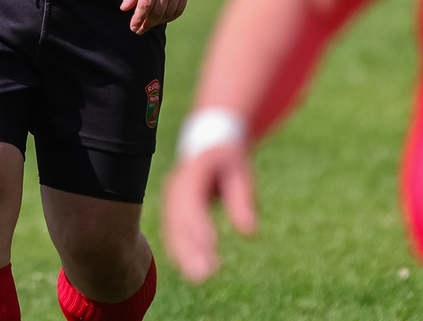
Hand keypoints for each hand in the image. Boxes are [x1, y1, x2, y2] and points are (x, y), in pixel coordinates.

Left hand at [121, 0, 193, 33]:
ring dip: (157, 22)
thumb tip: (125, 8)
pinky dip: (170, 17)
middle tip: (139, 30)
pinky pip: (179, 9)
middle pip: (157, 12)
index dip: (138, 19)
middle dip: (147, 24)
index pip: (145, 5)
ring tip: (148, 24)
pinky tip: (162, 18)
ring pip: (168, 13)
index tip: (133, 27)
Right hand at [161, 143, 256, 282]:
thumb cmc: (228, 161)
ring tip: (198, 277)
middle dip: (188, 249)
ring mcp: (172, 199)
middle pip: (179, 222)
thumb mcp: (240, 172)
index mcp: (191, 174)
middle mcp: (176, 188)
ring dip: (184, 255)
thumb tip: (250, 233)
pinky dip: (180, 251)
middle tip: (201, 275)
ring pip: (174, 230)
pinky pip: (174, 233)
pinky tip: (190, 268)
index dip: (198, 229)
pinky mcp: (174, 210)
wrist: (209, 145)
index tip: (209, 251)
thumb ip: (243, 199)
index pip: (192, 205)